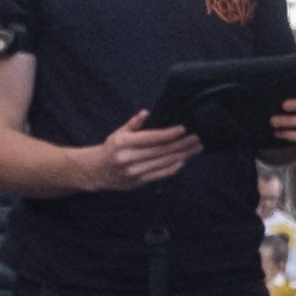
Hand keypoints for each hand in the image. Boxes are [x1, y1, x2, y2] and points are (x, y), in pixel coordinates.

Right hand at [82, 115, 199, 195]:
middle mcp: (129, 158)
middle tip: (197, 138)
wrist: (97, 172)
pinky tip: (184, 160)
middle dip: (182, 144)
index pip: (151, 138)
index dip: (169, 134)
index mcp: (124, 143)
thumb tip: (146, 113)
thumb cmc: (111, 149)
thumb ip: (133, 123)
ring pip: (164, 163)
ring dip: (183, 155)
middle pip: (162, 151)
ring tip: (196, 147)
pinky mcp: (139, 182)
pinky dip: (174, 167)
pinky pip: (161, 174)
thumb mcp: (118, 133)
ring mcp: (135, 172)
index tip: (184, 129)